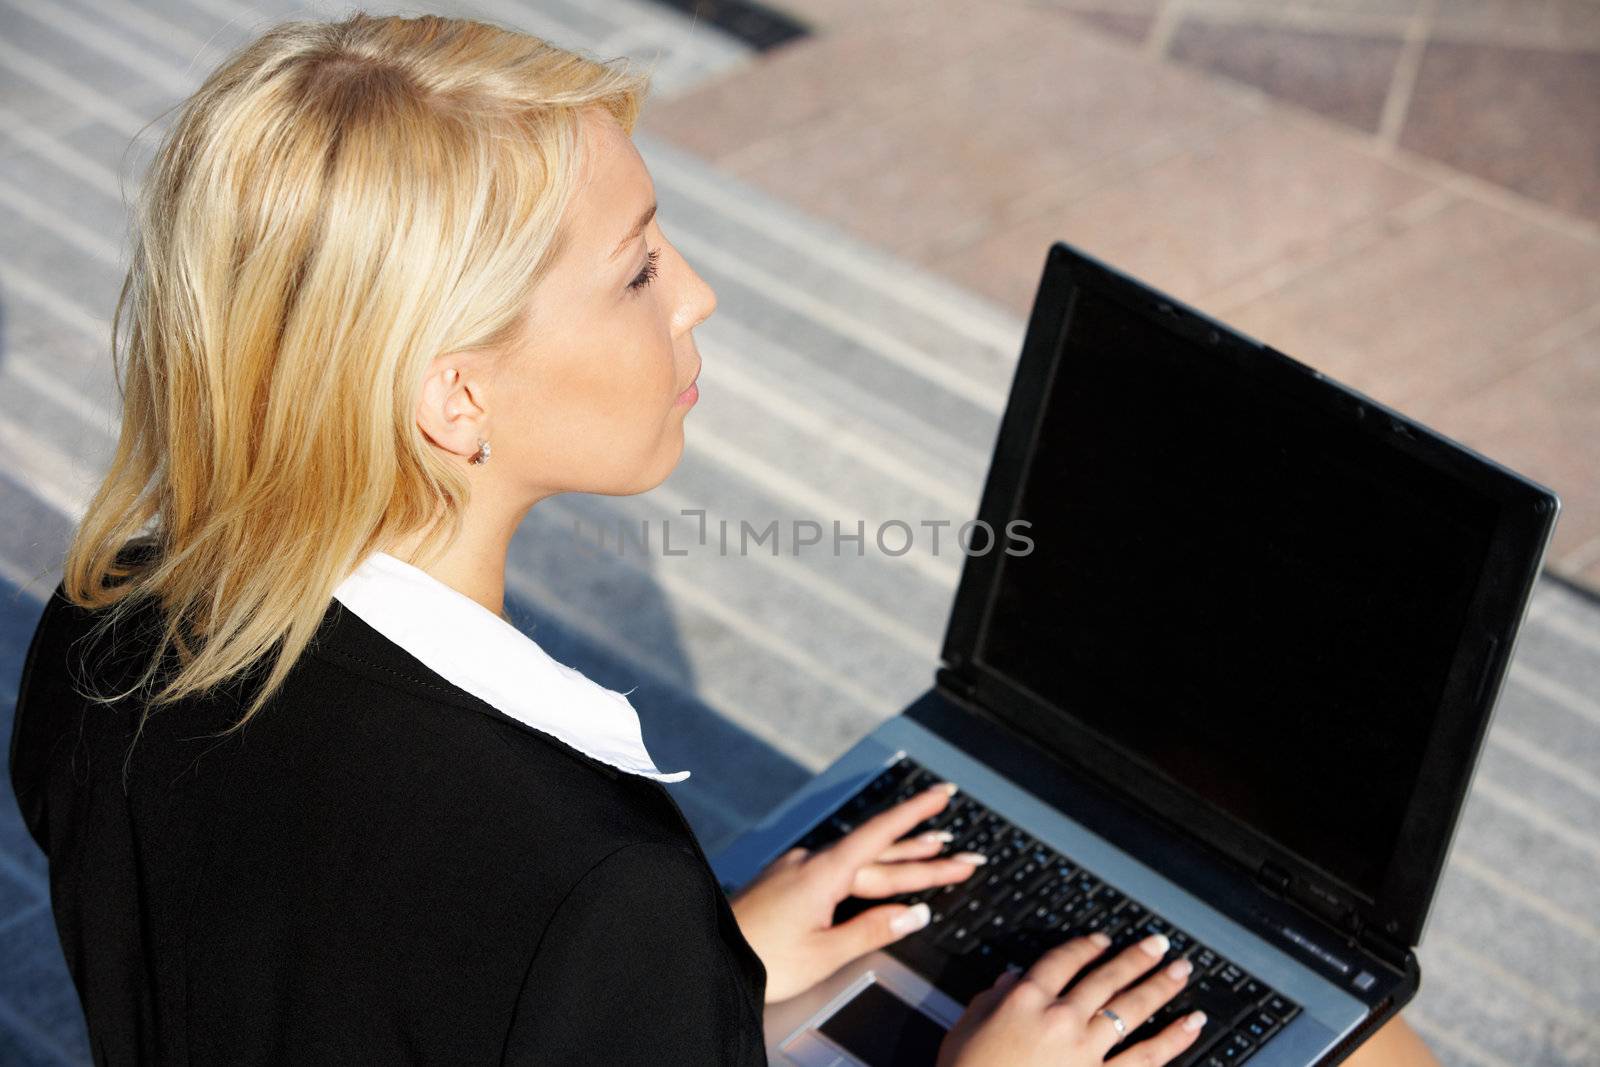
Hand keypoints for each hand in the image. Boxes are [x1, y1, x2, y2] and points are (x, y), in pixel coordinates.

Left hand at [729, 781, 987, 1002]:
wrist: (710, 956)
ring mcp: (798, 871)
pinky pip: (839, 872)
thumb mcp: (826, 952)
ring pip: (860, 863)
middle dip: (926, 856)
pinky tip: (878, 875)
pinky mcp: (787, 883)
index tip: (943, 793)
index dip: (916, 814)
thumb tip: (914, 914)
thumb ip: (874, 930)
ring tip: (934, 850)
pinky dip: (868, 873)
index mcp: (825, 872)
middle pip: (880, 857)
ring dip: (899, 860)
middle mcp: (812, 863)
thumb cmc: (761, 958)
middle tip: (967, 854)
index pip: (882, 833)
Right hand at [937, 932, 1206, 1066]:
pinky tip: (1192, 1023)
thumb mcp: (965, 1028)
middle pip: (1105, 978)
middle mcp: (1060, 1018)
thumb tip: (1009, 979)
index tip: (1102, 940)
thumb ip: (990, 999)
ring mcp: (1085, 1050)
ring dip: (1160, 986)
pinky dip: (1173, 1039)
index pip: (1062, 961)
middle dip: (1136, 958)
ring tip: (1181, 970)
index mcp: (1025, 1000)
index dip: (1085, 946)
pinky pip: (1146, 1057)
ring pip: (1131, 1009)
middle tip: (1158, 943)